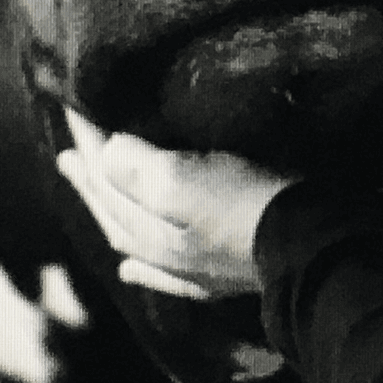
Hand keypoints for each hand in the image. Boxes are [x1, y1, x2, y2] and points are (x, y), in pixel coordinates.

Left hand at [57, 110, 292, 300]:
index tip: (74, 105)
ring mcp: (189, 268)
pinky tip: (129, 266)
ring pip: (132, 237)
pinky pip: (162, 274)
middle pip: (114, 208)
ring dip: (109, 211)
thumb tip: (106, 153)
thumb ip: (137, 168)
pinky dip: (140, 264)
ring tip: (92, 194)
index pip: (106, 174)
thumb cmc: (249, 205)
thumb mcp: (186, 179)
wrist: (313, 251)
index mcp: (148, 226)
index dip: (90, 140)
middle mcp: (160, 251)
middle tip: (69, 154)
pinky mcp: (219, 278)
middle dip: (91, 177)